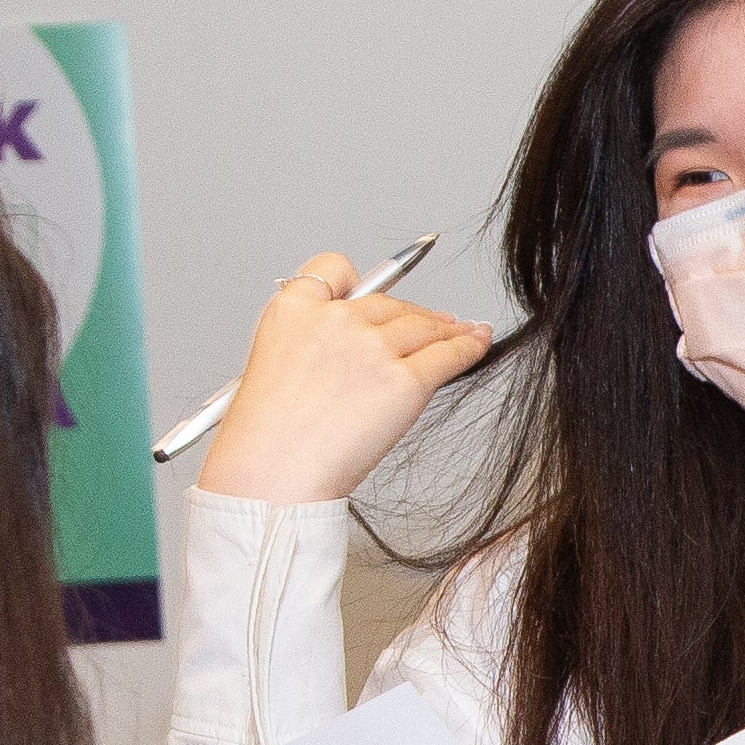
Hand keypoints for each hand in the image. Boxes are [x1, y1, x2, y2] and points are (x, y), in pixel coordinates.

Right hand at [190, 252, 492, 504]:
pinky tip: (477, 342)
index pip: (333, 269)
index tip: (375, 293)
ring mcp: (372, 348)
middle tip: (429, 322)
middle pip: (387, 302)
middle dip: (410, 313)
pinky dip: (468, 347)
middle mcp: (335, 319)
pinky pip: (448, 354)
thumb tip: (354, 345)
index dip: (359, 282)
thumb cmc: (267, 438)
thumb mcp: (273, 367)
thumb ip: (311, 343)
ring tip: (462, 330)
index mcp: (293, 311)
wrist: (271, 475)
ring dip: (445, 327)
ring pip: (423, 325)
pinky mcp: (404, 381)